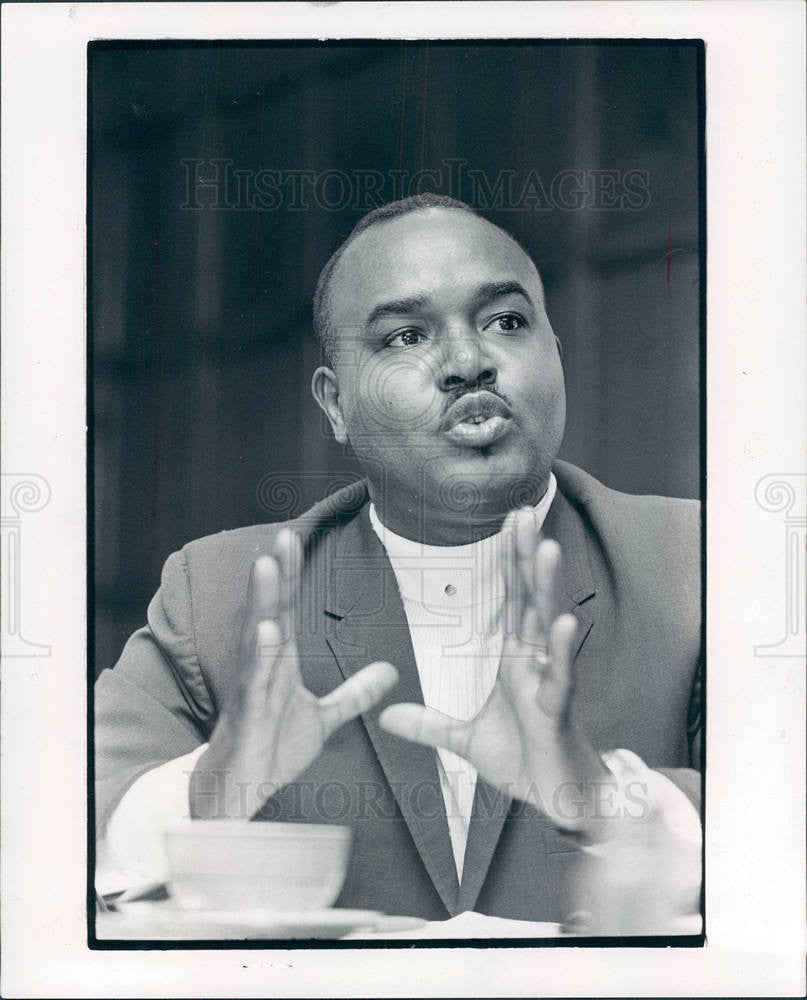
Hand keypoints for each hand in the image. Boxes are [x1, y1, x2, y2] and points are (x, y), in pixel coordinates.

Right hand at [190, 528, 397, 819]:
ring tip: (267, 566)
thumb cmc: (270, 749)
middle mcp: (263, 669)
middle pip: (271, 612)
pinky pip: (254, 682)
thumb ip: (354, 693)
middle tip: (283, 536)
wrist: (238, 793)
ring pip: (257, 638)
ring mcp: (253, 691)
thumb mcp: (323, 719)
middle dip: (277, 575)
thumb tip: (390, 670)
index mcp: (279, 664)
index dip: (292, 576)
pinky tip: (267, 629)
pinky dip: (261, 655)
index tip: (293, 538)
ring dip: (263, 602)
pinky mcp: (248, 717)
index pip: (287, 611)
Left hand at [379, 508, 608, 833]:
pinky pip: (561, 675)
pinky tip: (564, 624)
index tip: (505, 522)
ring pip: (547, 625)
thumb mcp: (464, 739)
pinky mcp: (558, 709)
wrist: (556, 797)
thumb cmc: (523, 759)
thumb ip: (428, 724)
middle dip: (524, 556)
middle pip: (527, 599)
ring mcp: (548, 681)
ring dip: (547, 588)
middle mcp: (532, 661)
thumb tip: (386, 715)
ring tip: (545, 548)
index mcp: (513, 659)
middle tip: (522, 513)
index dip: (506, 563)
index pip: (509, 601)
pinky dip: (561, 650)